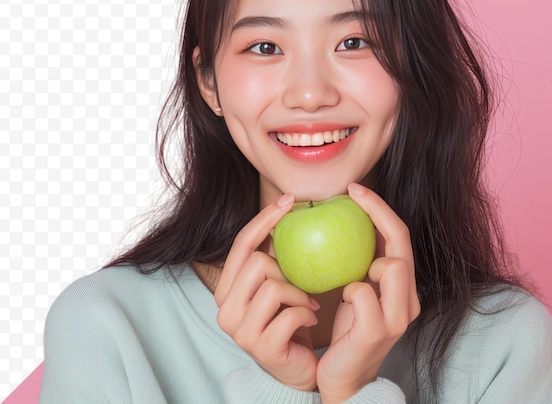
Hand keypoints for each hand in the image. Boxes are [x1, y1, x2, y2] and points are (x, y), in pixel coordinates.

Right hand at [214, 193, 319, 391]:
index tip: (290, 201)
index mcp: (227, 288)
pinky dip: (306, 313)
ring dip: (299, 293)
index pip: (242, 243)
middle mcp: (225, 308)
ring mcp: (240, 330)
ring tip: (307, 303)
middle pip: (258, 261)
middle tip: (301, 283)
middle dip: (287, 268)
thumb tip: (292, 208)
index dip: (265, 218)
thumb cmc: (288, 319)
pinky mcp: (261, 347)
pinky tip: (309, 318)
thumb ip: (275, 257)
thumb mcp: (278, 284)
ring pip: (274, 285)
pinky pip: (289, 314)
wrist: (298, 368)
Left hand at [316, 183, 419, 402]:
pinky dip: (350, 291)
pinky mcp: (378, 332)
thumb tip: (341, 223)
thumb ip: (361, 263)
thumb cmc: (348, 329)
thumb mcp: (357, 290)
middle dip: (377, 211)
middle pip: (402, 243)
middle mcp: (409, 299)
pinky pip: (361, 292)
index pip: (400, 236)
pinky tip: (342, 302)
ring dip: (366, 263)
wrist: (346, 379)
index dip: (380, 208)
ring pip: (392, 265)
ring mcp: (397, 317)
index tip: (355, 189)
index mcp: (404, 286)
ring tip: (350, 280)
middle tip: (351, 193)